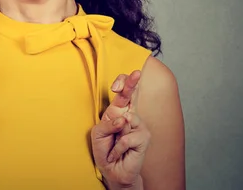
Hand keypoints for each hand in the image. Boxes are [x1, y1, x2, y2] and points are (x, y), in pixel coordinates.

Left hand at [91, 70, 149, 188]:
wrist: (111, 169)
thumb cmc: (104, 149)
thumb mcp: (98, 134)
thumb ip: (108, 123)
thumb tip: (124, 118)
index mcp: (116, 111)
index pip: (122, 93)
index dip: (122, 84)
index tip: (117, 85)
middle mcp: (129, 115)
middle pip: (131, 94)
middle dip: (132, 83)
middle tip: (137, 72)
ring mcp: (138, 125)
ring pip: (128, 119)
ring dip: (116, 136)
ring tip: (115, 145)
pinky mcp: (144, 137)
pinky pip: (128, 137)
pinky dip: (119, 147)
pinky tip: (119, 153)